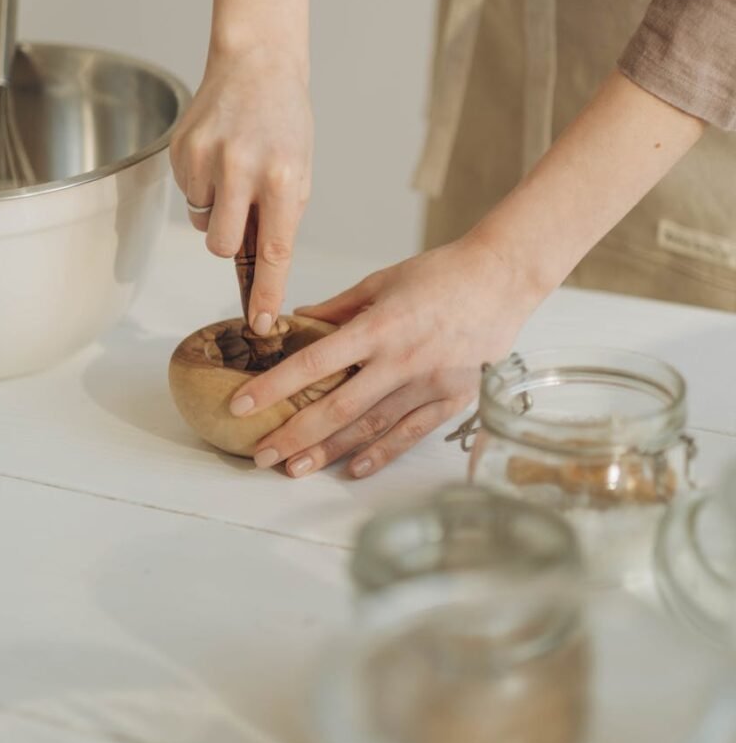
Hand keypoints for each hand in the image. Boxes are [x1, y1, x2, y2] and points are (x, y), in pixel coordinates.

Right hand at [170, 47, 312, 331]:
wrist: (257, 64)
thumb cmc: (285, 123)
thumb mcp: (300, 171)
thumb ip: (281, 219)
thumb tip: (259, 269)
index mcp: (282, 178)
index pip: (274, 252)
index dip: (266, 294)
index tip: (263, 324)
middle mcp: (243, 169)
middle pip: (224, 247)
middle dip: (232, 244)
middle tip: (244, 217)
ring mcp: (207, 158)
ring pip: (204, 223)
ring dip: (218, 212)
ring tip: (235, 173)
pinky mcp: (181, 149)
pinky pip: (189, 195)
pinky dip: (203, 187)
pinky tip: (219, 156)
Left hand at [228, 234, 541, 478]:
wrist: (501, 280)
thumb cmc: (440, 274)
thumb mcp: (382, 281)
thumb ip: (338, 307)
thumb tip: (298, 320)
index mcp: (378, 327)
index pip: (314, 363)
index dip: (274, 387)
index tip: (242, 405)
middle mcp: (400, 360)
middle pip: (336, 407)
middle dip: (293, 434)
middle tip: (260, 455)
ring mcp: (428, 383)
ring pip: (369, 427)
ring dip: (328, 451)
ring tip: (293, 468)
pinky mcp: (453, 398)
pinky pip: (410, 433)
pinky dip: (381, 453)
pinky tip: (353, 468)